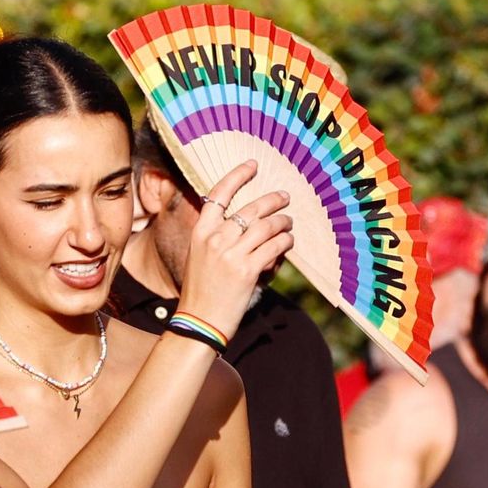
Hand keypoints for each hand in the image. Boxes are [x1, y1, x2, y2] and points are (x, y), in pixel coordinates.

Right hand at [176, 161, 293, 336]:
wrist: (199, 322)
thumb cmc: (201, 292)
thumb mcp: (200, 257)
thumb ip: (218, 238)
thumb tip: (249, 225)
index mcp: (200, 232)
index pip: (218, 194)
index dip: (237, 176)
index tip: (252, 165)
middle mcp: (215, 239)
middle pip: (250, 208)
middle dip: (272, 200)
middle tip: (284, 198)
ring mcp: (231, 254)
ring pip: (266, 226)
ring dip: (283, 222)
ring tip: (289, 224)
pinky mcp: (247, 270)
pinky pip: (274, 247)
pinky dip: (285, 242)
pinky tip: (288, 242)